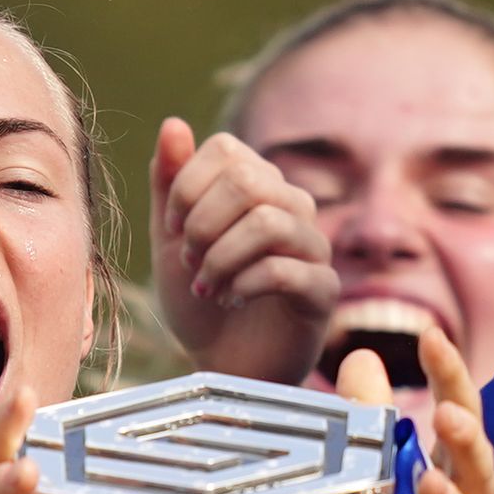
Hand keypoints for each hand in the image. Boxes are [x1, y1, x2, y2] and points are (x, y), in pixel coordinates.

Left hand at [149, 118, 337, 383]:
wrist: (221, 368)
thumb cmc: (200, 305)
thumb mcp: (171, 244)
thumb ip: (170, 187)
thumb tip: (172, 125)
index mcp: (258, 188)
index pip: (227, 151)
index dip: (188, 186)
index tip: (173, 230)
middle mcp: (293, 209)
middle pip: (248, 182)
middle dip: (203, 225)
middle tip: (189, 262)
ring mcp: (313, 249)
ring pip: (268, 223)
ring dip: (220, 258)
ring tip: (206, 287)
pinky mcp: (322, 292)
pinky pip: (286, 270)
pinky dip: (244, 284)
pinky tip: (231, 300)